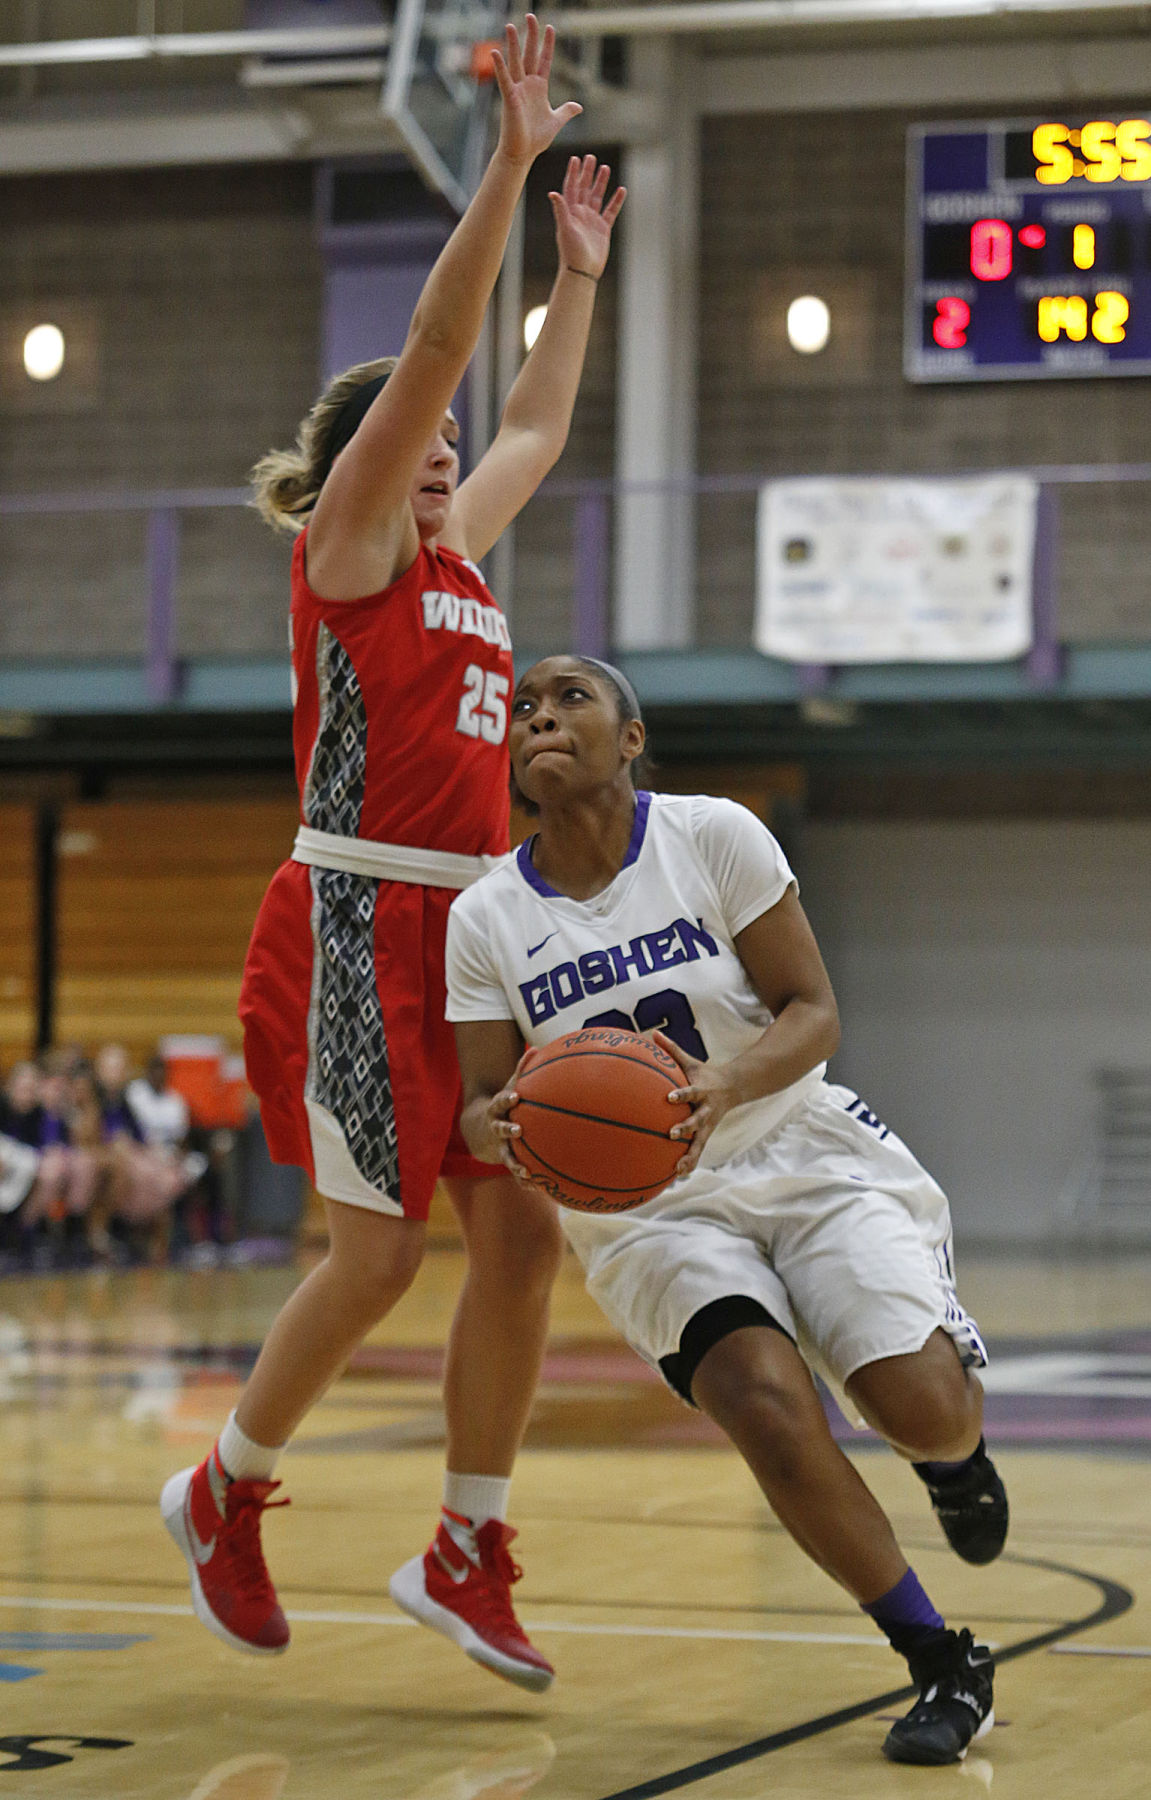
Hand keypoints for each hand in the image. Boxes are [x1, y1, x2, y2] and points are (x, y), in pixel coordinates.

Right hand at [475, 1051, 545, 1186]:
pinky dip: (524, 1180)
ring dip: (515, 1164)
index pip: (501, 1102)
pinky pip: (514, 1171)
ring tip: (526, 1171)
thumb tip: (540, 1048)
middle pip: (500, 1129)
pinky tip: (537, 1187)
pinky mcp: (505, 1159)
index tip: (516, 1096)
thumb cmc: (503, 1104)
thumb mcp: (509, 1086)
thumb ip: (522, 1070)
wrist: (478, 1129)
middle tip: (518, 1130)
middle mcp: (496, 1128)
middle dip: (507, 1130)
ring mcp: (499, 1146)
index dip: (507, 1099)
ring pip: (506, 1156)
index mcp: (498, 1109)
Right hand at [493, 15, 581, 167]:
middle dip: (531, 35)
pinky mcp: (509, 99)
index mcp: (539, 88)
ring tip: (510, 25)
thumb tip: (578, 106)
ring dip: (512, 44)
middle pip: (529, 54)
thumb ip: (566, 111)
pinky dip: (499, 66)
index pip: (544, 60)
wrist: (522, 154)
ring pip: (515, 62)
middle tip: (531, 16)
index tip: (550, 28)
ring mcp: (517, 90)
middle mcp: (527, 85)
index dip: (547, 45)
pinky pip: (504, 79)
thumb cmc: (535, 139)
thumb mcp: (556, 122)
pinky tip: (495, 51)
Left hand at [550, 155, 625, 280]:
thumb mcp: (565, 228)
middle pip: (584, 188)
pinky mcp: (603, 229)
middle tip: (590, 157)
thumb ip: (560, 209)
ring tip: (605, 167)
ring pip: (597, 196)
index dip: (573, 173)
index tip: (575, 159)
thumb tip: (552, 193)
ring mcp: (592, 220)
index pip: (571, 188)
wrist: (582, 271)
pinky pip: (610, 211)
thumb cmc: (571, 252)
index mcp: (569, 212)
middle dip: (587, 173)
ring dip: (600, 182)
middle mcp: (580, 214)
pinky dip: (616, 201)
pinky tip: (621, 190)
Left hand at [652, 1030, 737, 1177]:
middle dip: (685, 1129)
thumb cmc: (705, 1074)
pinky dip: (689, 1164)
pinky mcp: (706, 1135)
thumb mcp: (691, 1062)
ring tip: (677, 1169)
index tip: (669, 1097)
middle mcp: (706, 1111)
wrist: (734, 1087)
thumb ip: (672, 1050)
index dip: (682, 1095)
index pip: (691, 1092)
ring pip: (699, 1143)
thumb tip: (652, 1034)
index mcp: (702, 1092)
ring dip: (689, 1156)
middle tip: (670, 1134)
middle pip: (696, 1122)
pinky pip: (697, 1152)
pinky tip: (676, 1176)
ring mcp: (707, 1126)